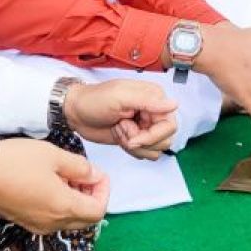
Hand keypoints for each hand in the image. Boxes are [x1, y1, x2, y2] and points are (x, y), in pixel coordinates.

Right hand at [0, 139, 108, 233]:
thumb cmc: (11, 162)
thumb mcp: (53, 155)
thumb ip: (79, 167)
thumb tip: (94, 176)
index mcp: (63, 208)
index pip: (98, 210)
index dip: (103, 191)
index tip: (96, 172)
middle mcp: (52, 223)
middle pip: (86, 218)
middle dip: (92, 196)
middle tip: (85, 173)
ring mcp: (36, 225)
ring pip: (69, 219)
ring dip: (75, 199)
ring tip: (65, 173)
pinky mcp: (24, 221)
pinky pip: (52, 217)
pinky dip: (59, 202)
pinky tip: (49, 181)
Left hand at [64, 79, 178, 160]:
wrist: (76, 113)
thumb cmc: (95, 100)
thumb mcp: (120, 97)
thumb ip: (148, 101)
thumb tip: (174, 103)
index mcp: (154, 97)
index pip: (169, 125)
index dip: (153, 136)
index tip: (133, 138)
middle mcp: (154, 112)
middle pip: (164, 139)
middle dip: (141, 140)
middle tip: (121, 128)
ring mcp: (146, 126)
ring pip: (156, 149)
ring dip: (135, 145)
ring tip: (119, 129)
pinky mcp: (137, 138)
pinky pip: (146, 153)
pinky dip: (132, 150)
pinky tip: (119, 136)